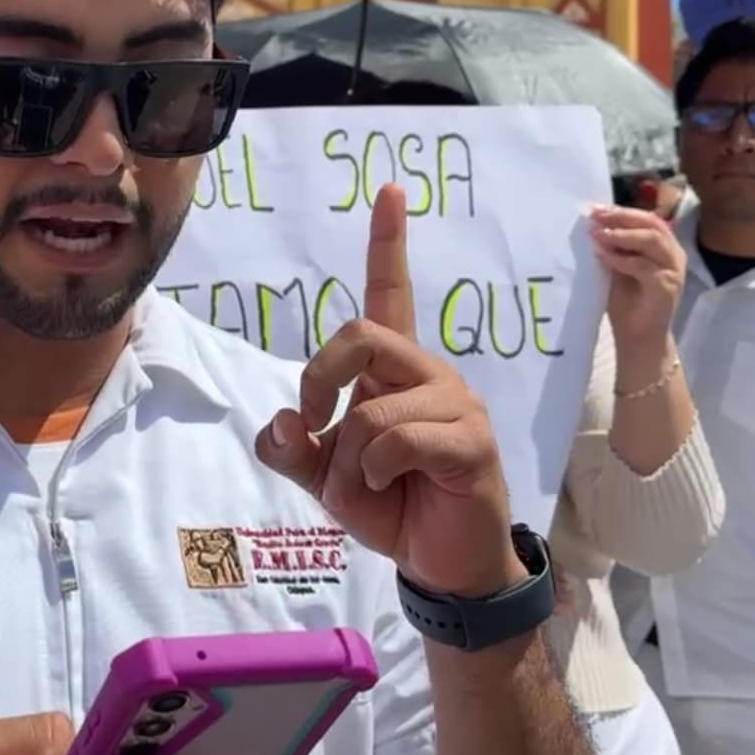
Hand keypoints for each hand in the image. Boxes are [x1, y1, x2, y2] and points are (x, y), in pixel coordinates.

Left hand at [256, 183, 520, 598]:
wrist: (441, 565)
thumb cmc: (390, 506)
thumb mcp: (323, 478)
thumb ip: (292, 448)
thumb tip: (283, 420)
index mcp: (393, 371)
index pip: (390, 292)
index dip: (388, 242)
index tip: (388, 189)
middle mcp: (428, 373)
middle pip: (360, 330)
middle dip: (318, 378)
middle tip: (316, 428)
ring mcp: (455, 402)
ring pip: (370, 407)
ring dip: (348, 460)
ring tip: (368, 487)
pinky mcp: (471, 440)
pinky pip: (398, 440)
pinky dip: (375, 473)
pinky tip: (392, 490)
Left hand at [589, 205, 684, 349]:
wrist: (638, 338)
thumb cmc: (627, 304)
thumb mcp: (618, 268)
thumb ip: (615, 247)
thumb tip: (596, 224)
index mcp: (665, 248)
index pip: (648, 219)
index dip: (623, 211)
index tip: (596, 208)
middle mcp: (674, 256)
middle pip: (652, 224)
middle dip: (622, 216)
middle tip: (596, 215)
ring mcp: (673, 270)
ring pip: (651, 240)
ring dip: (622, 234)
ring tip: (598, 233)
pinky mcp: (667, 286)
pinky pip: (643, 266)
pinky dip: (621, 258)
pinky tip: (603, 255)